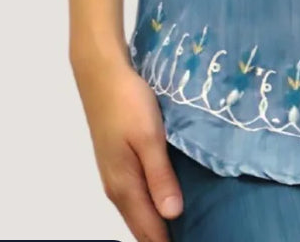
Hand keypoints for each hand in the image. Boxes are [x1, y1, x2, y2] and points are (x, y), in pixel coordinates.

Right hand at [72, 50, 183, 241]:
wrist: (101, 75)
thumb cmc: (128, 103)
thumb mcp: (149, 137)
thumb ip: (160, 177)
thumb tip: (172, 216)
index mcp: (124, 187)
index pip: (148, 231)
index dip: (169, 241)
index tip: (195, 238)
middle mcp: (117, 189)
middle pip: (141, 226)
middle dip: (164, 235)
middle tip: (197, 231)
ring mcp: (115, 176)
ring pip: (138, 211)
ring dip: (158, 220)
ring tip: (189, 222)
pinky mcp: (117, 163)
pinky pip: (136, 196)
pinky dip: (151, 204)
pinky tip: (169, 198)